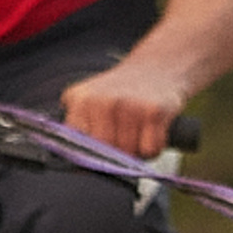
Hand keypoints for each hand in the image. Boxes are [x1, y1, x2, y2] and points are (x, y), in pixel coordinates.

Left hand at [59, 59, 187, 157]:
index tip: (99, 151)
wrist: (156, 67)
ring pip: (129, 154)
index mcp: (81, 100)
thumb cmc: (121, 92)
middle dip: (117, 155)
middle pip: (106, 154)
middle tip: (124, 137)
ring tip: (138, 130)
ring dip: (137, 151)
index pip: (78, 147)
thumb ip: (77, 127)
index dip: (91, 155)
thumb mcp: (89, 99)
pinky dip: (154, 148)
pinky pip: (150, 150)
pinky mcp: (154, 112)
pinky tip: (152, 130)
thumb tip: (76, 165)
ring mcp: (129, 106)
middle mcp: (103, 102)